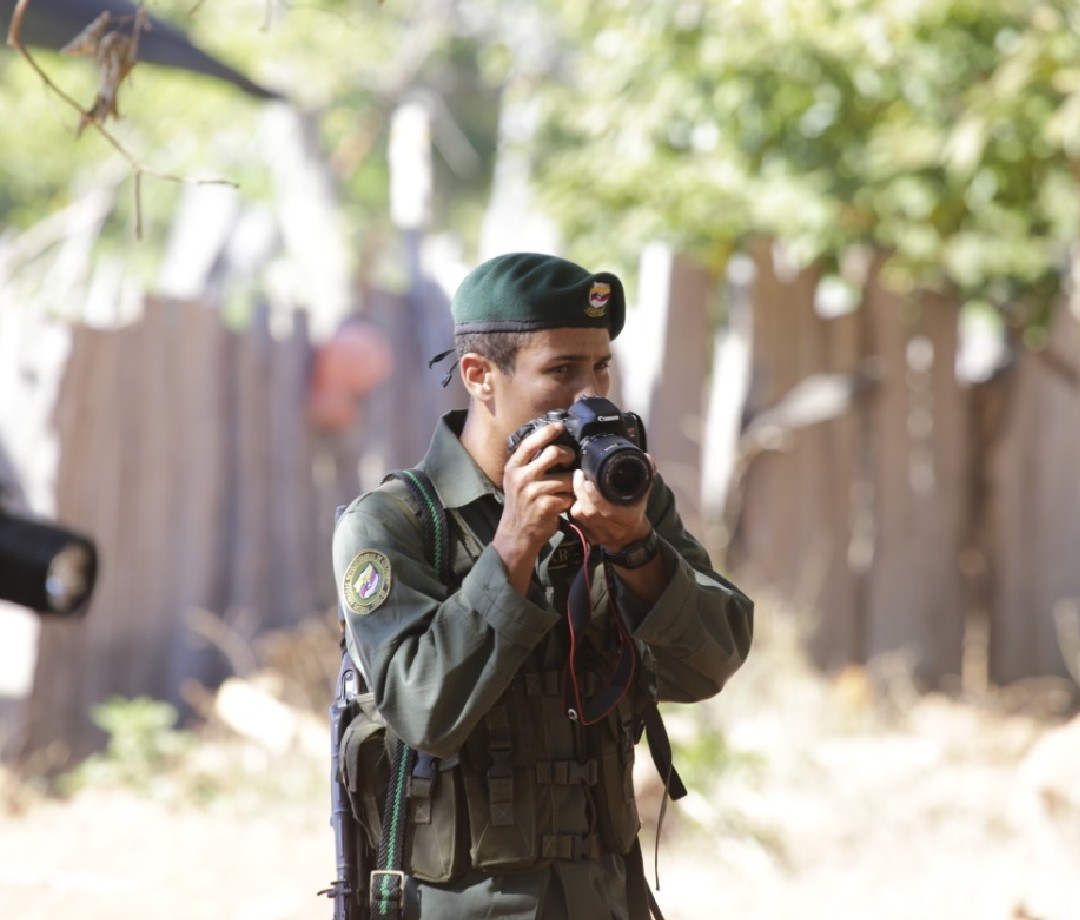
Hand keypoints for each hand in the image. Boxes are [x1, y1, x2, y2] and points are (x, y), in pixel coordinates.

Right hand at [493, 422, 575, 591]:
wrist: (515, 535)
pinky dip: (570, 501)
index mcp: (513, 467)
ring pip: (567, 478)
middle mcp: (521, 477)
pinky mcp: (545, 506)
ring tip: (567, 489)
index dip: (548, 431)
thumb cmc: (520, 505)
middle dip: (567, 455)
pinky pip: (568, 496)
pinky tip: (564, 505)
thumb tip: (550, 442)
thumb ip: (528, 463)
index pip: (531, 442)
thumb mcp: (515, 480)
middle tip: (570, 460)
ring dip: (572, 484)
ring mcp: (533, 491)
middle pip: (554, 453)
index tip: (560, 425)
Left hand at [568, 457, 655, 550]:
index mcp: (625, 518)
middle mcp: (609, 528)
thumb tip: (647, 458)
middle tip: (579, 474)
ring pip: (579, 515)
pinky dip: (575, 509)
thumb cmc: (635, 512)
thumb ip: (646, 476)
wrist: (631, 538)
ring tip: (578, 484)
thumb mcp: (643, 495)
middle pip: (588, 510)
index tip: (587, 480)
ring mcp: (597, 534)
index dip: (594, 495)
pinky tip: (577, 498)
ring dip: (576, 498)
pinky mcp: (588, 537)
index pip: (605, 509)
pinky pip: (575, 522)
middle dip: (580, 491)